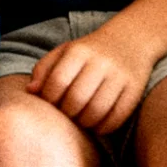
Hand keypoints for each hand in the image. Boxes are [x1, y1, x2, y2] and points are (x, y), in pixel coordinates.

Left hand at [27, 28, 156, 133]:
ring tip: (80, 121)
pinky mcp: (135, 89)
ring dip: (84, 123)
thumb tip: (30, 91)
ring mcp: (120, 76)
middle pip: (77, 99)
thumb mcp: (63, 52)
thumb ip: (44, 69)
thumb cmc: (88, 51)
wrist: (130, 39)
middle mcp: (101, 62)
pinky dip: (104, 127)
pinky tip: (96, 125)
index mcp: (79, 51)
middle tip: (66, 115)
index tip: (50, 103)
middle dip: (67, 113)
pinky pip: (118, 116)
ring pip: (97, 110)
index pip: (57, 81)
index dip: (49, 98)